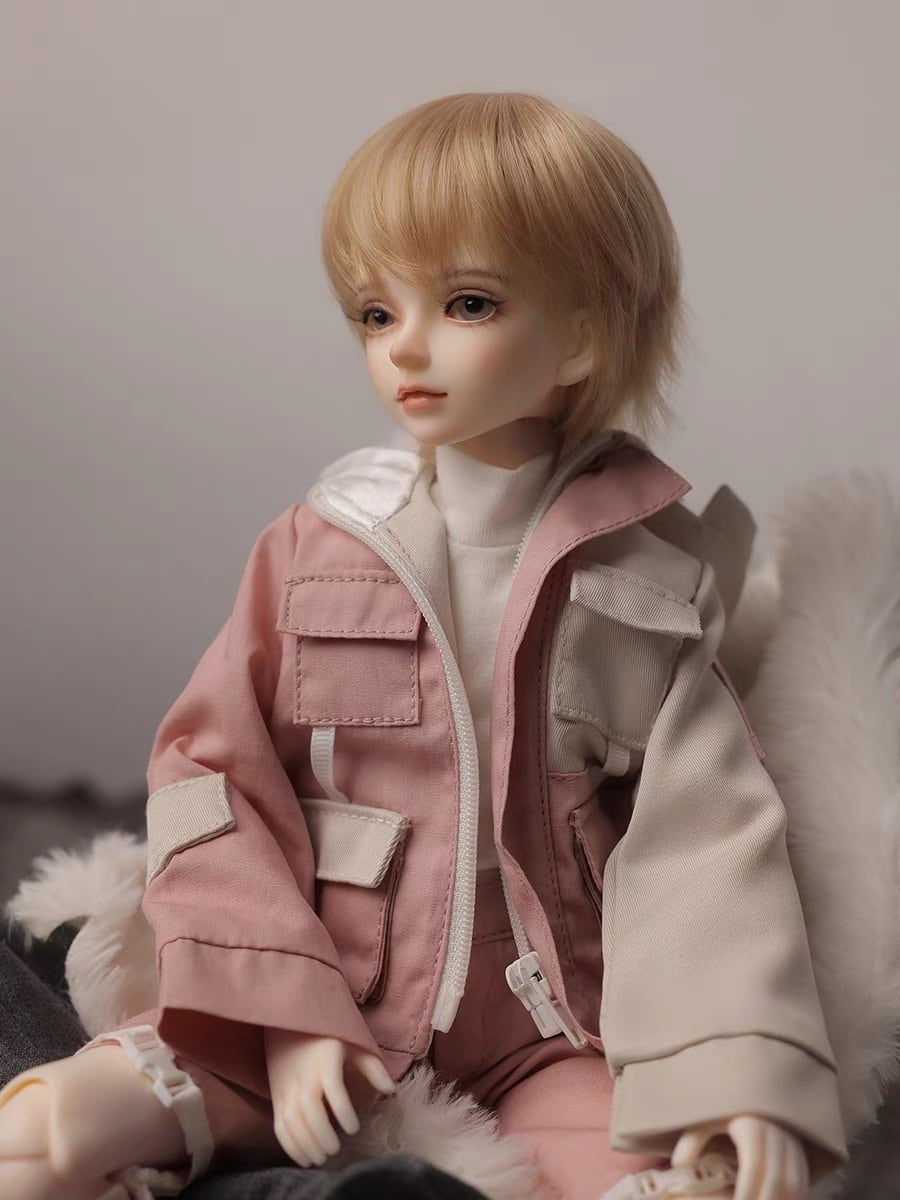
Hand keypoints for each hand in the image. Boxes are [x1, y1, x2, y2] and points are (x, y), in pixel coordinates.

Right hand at [264, 1028, 394, 1167]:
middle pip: (309, 1108)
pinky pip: (279, 1124)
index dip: (343, 1111)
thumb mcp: (354, 1045)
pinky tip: (304, 1158)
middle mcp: (303, 1075)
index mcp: (325, 1060)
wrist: (292, 1023)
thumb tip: (392, 1090)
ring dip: (304, 1143)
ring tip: (321, 1159)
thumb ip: (373, 1068)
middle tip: (335, 1150)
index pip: (333, 1087)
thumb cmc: (329, 1036)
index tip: (354, 1129)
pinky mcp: (277, 1096)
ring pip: (291, 1119)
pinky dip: (289, 1145)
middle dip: (321, 1133)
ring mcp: (287, 1087)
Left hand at [672, 1114, 808, 1199]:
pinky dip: (792, 1198)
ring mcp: (793, 1142)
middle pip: (777, 1179)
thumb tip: (678, 1167)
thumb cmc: (725, 1104)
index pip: (754, 1165)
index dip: (748, 1191)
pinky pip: (802, 1181)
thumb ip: (692, 1141)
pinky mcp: (801, 1151)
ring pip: (794, 1183)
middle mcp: (777, 1133)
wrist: (753, 1083)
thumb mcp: (706, 1117)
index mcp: (753, 1124)